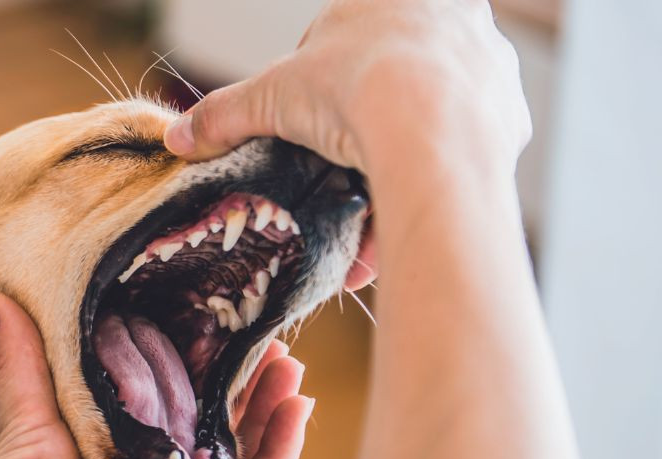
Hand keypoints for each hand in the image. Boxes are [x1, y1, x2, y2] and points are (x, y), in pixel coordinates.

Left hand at [0, 290, 313, 458]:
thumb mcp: (27, 423)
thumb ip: (22, 362)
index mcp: (115, 458)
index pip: (171, 405)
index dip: (199, 366)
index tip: (219, 322)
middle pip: (215, 430)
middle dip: (246, 385)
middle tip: (269, 338)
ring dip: (271, 412)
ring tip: (290, 365)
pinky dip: (280, 458)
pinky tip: (297, 412)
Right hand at [163, 0, 531, 290]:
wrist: (432, 130)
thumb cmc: (354, 90)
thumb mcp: (272, 98)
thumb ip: (224, 114)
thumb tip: (176, 136)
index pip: (349, 38)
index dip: (320, 86)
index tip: (308, 124)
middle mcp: (454, 18)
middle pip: (395, 79)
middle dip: (364, 126)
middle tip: (336, 164)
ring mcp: (489, 69)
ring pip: (433, 118)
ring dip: (399, 158)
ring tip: (365, 205)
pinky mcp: (510, 120)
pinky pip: (460, 156)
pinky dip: (431, 182)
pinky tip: (402, 213)